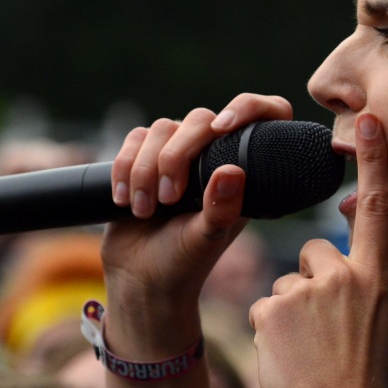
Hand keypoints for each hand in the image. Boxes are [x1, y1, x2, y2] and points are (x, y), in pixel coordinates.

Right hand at [101, 94, 291, 355]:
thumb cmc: (182, 264)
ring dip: (144, 168)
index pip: (264, 117)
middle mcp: (212, 157)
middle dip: (175, 157)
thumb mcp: (206, 240)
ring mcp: (177, 156)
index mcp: (241, 173)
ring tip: (144, 209)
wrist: (141, 280)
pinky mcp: (143, 158)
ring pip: (160, 128)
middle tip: (168, 200)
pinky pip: (133, 140)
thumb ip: (221, 209)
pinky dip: (124, 166)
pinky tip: (123, 199)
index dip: (250, 108)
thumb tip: (231, 172)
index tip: (224, 127)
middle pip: (199, 120)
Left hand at [247, 114, 387, 387]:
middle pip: (311, 254)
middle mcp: (343, 277)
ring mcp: (306, 290)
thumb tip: (348, 288)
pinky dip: (268, 334)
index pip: (376, 209)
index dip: (373, 160)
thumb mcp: (379, 334)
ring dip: (286, 317)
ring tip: (304, 356)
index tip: (365, 119)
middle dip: (308, 284)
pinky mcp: (271, 308)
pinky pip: (262, 309)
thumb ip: (362, 298)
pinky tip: (286, 361)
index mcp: (377, 281)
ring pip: (284, 287)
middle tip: (318, 335)